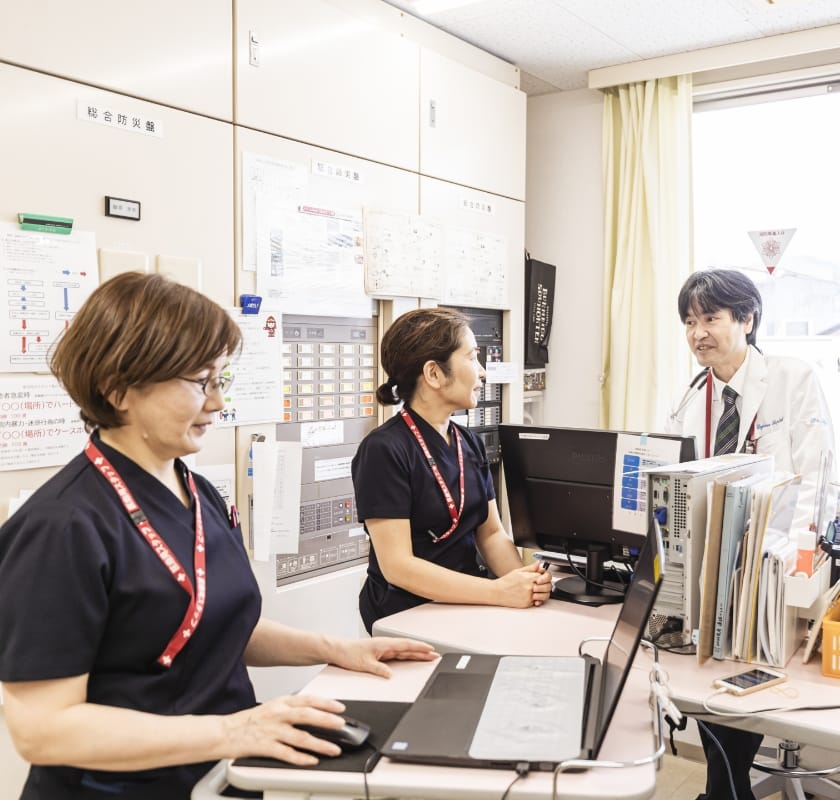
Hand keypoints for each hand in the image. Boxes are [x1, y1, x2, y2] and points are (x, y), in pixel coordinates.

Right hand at [223, 694, 347, 765]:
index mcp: (280, 702)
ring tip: (333, 749)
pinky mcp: (265, 747)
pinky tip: (311, 761)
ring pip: (300, 737)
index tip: (340, 708)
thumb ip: (291, 710)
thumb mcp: (272, 708)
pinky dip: (301, 758)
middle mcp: (278, 714)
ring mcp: (272, 731)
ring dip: (320, 744)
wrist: (223, 732)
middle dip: (327, 720)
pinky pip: (287, 753)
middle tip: (342, 725)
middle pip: (307, 715)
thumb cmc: (248, 721)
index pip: (307, 699)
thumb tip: (314, 714)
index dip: (325, 703)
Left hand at [328, 637, 438, 678]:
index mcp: (384, 644)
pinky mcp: (381, 654)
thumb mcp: (364, 664)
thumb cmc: (348, 653)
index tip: (431, 649)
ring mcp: (384, 649)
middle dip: (423, 651)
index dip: (420, 647)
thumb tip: (390, 675)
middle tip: (436, 655)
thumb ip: (378, 669)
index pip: (406, 645)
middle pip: (408, 648)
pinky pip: (398, 655)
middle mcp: (386, 645)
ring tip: (429, 657)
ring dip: (417, 653)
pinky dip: (408, 656)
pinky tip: (413, 659)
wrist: (338, 650)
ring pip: (405, 651)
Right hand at [495, 561, 551, 607]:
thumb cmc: (506, 582)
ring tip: (537, 591)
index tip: (544, 577)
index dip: (547, 577)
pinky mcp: (527, 604)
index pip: (546, 576)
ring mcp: (529, 596)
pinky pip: (537, 602)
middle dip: (546, 585)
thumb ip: (531, 568)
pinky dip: (536, 600)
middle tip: (541, 585)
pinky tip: (531, 596)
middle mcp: (530, 587)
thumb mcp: (518, 571)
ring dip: (543, 594)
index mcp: (529, 577)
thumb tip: (539, 564)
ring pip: (544, 596)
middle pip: (547, 587)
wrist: (498, 592)